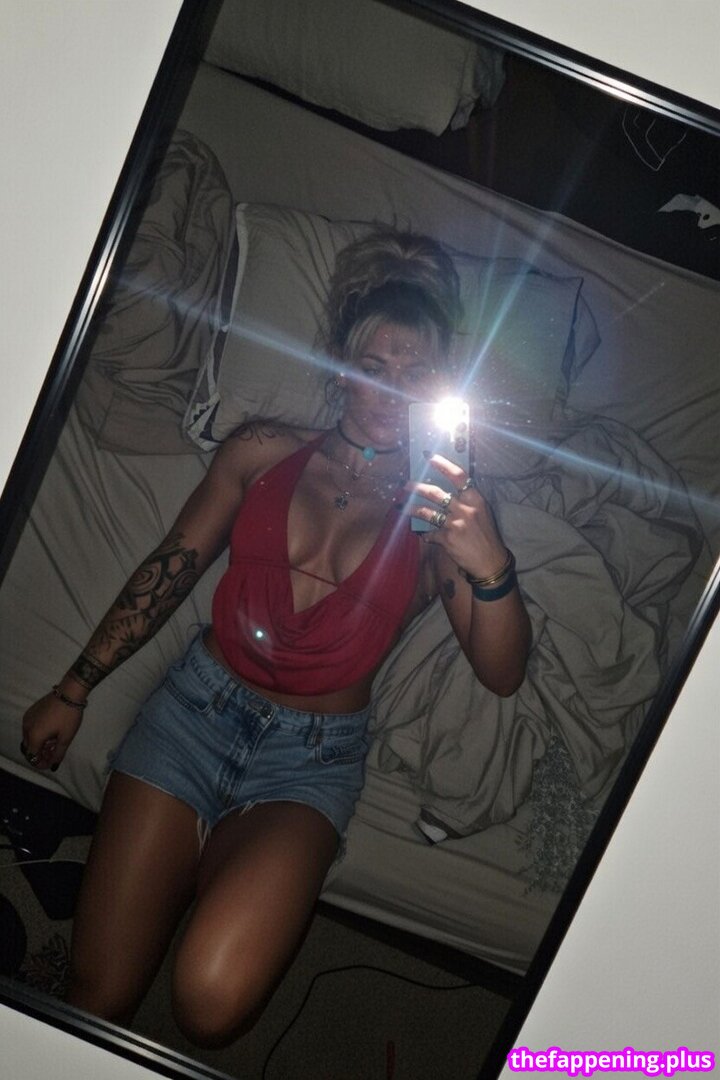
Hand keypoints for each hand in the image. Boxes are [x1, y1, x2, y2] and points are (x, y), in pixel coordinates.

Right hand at [21, 693, 83, 770]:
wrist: (69, 693)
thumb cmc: (69, 717)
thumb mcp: (66, 738)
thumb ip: (58, 754)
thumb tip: (53, 766)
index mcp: (34, 737)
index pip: (32, 757)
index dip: (41, 763)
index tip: (51, 763)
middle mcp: (26, 728)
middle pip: (29, 748)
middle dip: (40, 753)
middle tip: (54, 752)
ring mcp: (27, 719)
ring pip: (29, 738)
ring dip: (39, 744)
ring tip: (55, 741)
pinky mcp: (30, 711)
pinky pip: (30, 727)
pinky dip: (38, 733)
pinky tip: (51, 731)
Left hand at [406, 454, 507, 577]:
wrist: (491, 561)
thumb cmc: (486, 535)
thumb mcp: (483, 513)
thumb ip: (468, 501)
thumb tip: (448, 490)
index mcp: (476, 499)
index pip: (458, 476)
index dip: (442, 464)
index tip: (429, 456)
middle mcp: (465, 509)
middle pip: (436, 493)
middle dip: (417, 487)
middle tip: (406, 485)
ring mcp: (455, 524)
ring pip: (427, 512)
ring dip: (412, 509)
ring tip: (401, 507)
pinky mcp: (448, 539)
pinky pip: (430, 533)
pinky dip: (426, 534)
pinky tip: (423, 534)